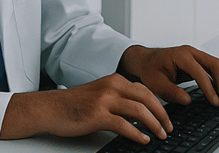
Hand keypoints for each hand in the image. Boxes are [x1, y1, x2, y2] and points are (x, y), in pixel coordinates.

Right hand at [0, 73, 171, 143]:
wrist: (50, 108)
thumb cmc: (74, 105)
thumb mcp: (100, 95)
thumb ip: (119, 100)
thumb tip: (141, 114)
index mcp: (114, 80)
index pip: (145, 90)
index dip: (160, 105)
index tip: (167, 118)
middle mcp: (111, 86)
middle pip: (147, 98)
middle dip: (162, 115)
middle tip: (168, 128)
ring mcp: (104, 100)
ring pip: (139, 111)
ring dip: (154, 125)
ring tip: (160, 135)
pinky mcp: (97, 115)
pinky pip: (124, 125)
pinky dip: (137, 134)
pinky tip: (143, 140)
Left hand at [117, 45, 218, 106]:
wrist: (146, 61)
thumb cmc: (150, 70)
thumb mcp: (156, 84)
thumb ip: (171, 92)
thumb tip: (188, 100)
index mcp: (180, 55)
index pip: (199, 71)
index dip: (209, 88)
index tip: (214, 102)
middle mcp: (191, 52)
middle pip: (215, 64)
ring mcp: (196, 55)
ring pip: (217, 65)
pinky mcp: (198, 61)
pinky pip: (214, 68)